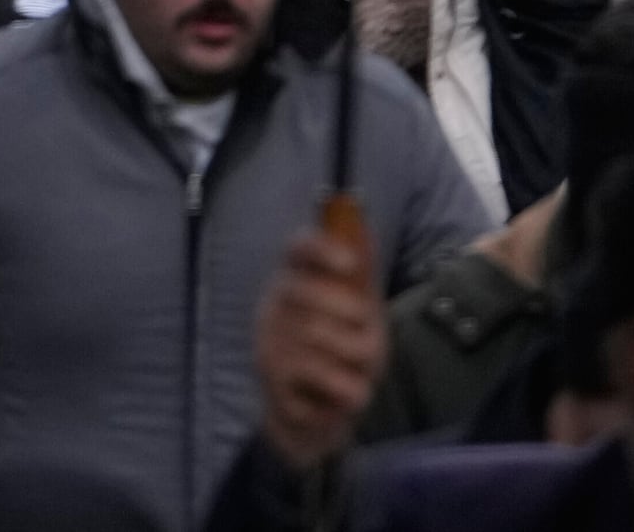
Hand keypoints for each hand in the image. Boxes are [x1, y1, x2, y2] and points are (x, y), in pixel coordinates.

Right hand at [247, 217, 385, 472]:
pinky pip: (324, 378)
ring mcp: (269, 340)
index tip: (350, 263)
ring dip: (355, 361)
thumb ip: (360, 270)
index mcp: (295, 280)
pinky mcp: (273, 379)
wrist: (308, 414)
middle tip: (364, 338)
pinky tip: (342, 393)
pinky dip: (347, 390)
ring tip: (356, 371)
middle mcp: (275, 305)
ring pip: (323, 340)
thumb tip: (361, 219)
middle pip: (311, 295)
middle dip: (351, 319)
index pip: (299, 248)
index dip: (323, 250)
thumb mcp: (356, 310)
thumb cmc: (337, 352)